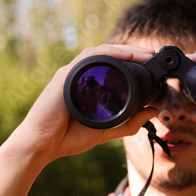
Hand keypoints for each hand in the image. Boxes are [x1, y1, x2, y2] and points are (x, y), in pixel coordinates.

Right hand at [6, 44, 158, 163]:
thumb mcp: (107, 130)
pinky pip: (90, 57)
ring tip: (146, 54)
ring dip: (126, 50)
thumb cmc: (68, 137)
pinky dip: (110, 53)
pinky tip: (127, 55)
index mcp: (90, 85)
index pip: (114, 66)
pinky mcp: (66, 75)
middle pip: (111, 55)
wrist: (41, 146)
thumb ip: (130, 123)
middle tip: (154, 55)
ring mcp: (73, 73)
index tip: (153, 65)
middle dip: (135, 52)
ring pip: (103, 52)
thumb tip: (154, 111)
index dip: (135, 61)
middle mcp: (81, 75)